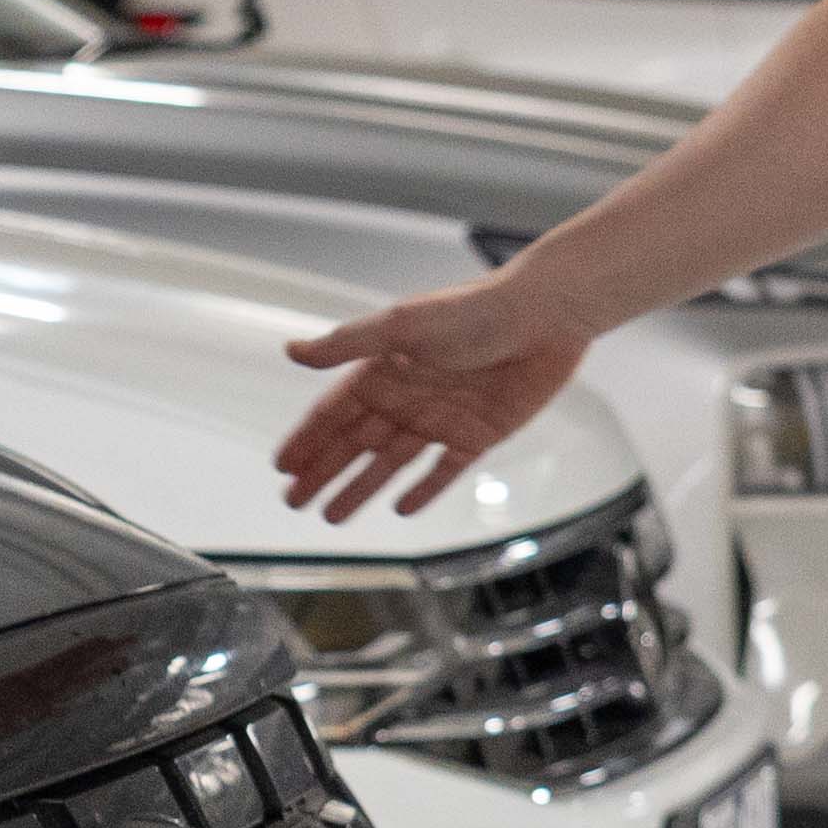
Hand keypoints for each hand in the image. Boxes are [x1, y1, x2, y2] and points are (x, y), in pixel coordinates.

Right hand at [273, 272, 601, 524]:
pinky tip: (401, 508)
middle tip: (294, 501)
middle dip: (323, 472)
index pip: (335, 413)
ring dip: (361, 488)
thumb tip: (291, 352)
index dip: (308, 440)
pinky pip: (443, 470)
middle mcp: (407, 397)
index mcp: (384, 369)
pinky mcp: (477, 435)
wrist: (544, 317)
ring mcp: (441, 418)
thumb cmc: (473, 311)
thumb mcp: (402, 325)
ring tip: (331, 516)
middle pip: (355, 443)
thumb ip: (347, 345)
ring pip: (391, 463)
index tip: (283, 467)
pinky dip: (423, 490)